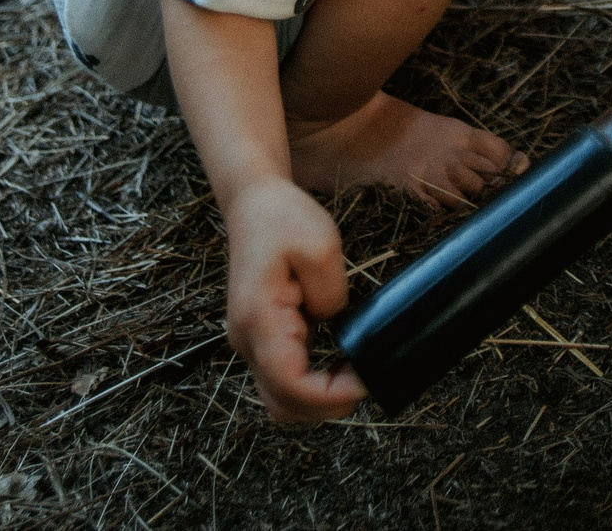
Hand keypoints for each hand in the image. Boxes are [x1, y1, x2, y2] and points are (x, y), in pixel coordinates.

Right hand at [223, 178, 365, 422]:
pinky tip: (338, 365)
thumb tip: (336, 328)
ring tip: (354, 373)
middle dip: (327, 405)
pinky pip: (283, 381)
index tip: (364, 380)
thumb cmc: (283, 219)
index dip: (329, 396)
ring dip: (318, 400)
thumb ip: (331, 295)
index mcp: (258, 319)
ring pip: (281, 400)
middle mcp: (246, 340)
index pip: (289, 385)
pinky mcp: (259, 341)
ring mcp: (249, 344)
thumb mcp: (321, 246)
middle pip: (283, 405)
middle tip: (365, 379)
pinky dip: (310, 385)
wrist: (252, 204)